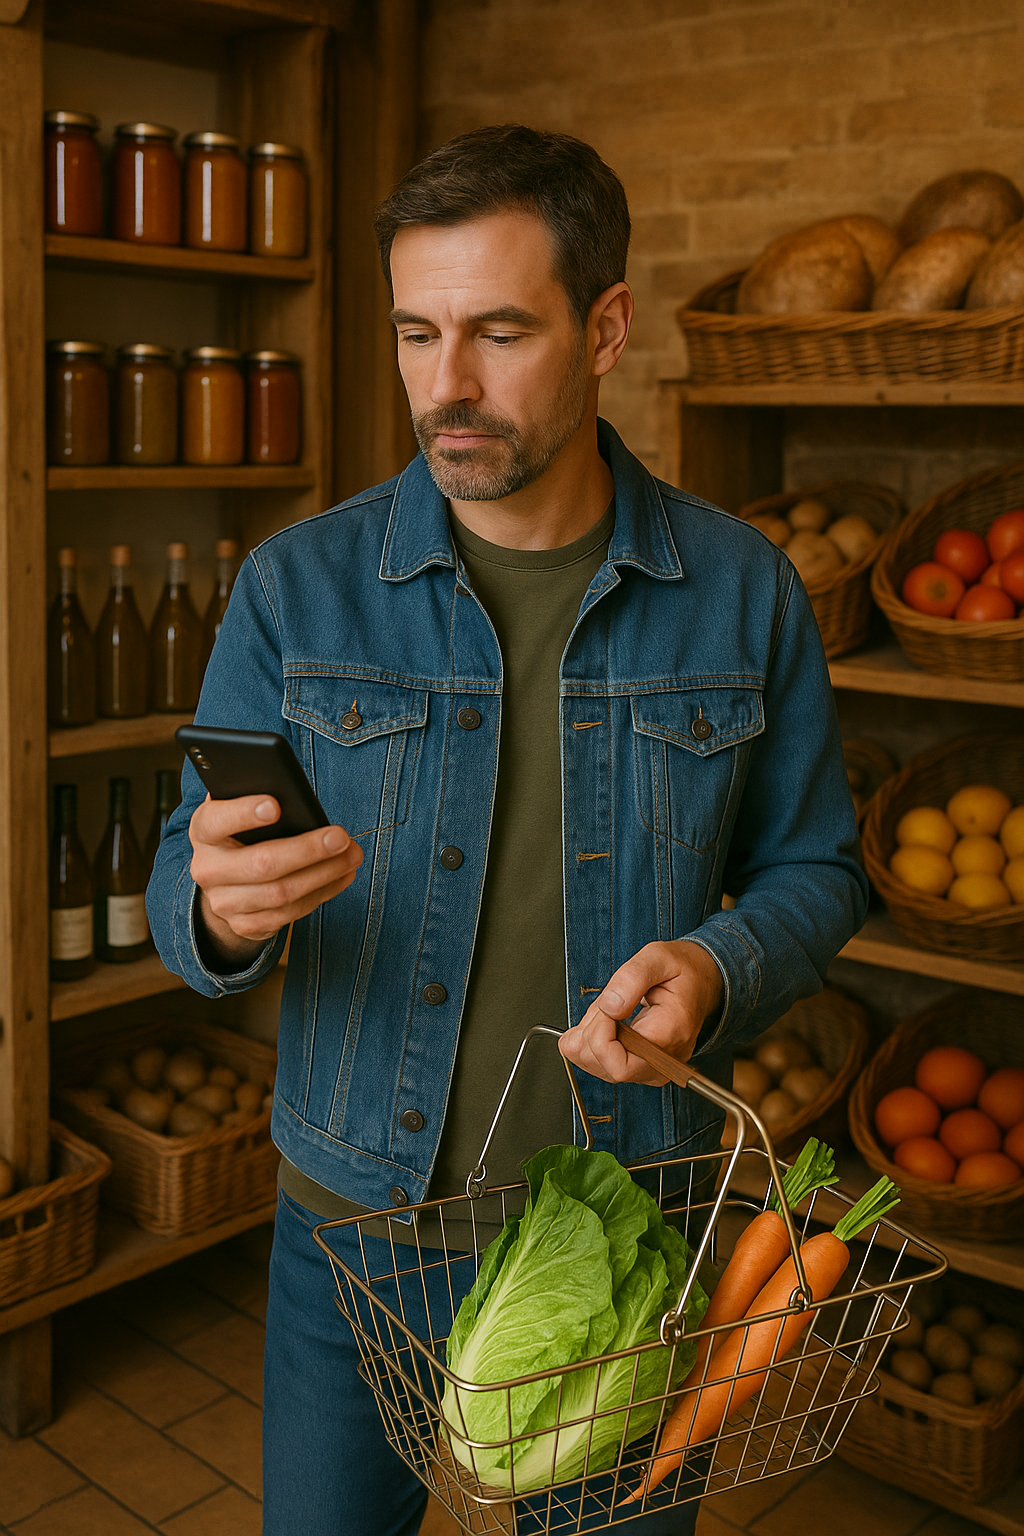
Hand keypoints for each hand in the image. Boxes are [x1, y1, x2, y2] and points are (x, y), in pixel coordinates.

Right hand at [189, 794, 362, 965]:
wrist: (226, 883)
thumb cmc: (243, 833)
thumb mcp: (240, 810)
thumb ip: (255, 796)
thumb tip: (291, 788)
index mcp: (204, 831)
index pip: (217, 820)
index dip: (244, 813)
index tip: (275, 806)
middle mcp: (208, 869)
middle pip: (261, 863)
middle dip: (307, 850)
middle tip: (340, 837)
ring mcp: (224, 902)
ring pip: (281, 893)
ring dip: (324, 874)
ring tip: (350, 856)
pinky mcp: (245, 925)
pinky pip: (289, 914)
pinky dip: (321, 893)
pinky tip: (340, 876)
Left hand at [558, 940, 723, 1085]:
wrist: (701, 984)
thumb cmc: (682, 971)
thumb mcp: (658, 958)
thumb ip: (631, 978)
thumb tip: (608, 1008)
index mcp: (669, 1037)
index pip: (619, 1065)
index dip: (599, 1036)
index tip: (606, 1006)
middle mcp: (661, 1064)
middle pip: (603, 1066)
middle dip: (593, 1028)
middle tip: (612, 1000)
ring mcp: (650, 1070)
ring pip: (595, 1064)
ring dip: (591, 1031)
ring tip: (614, 1007)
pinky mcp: (639, 1069)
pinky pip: (597, 1062)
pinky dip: (592, 1038)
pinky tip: (610, 1020)